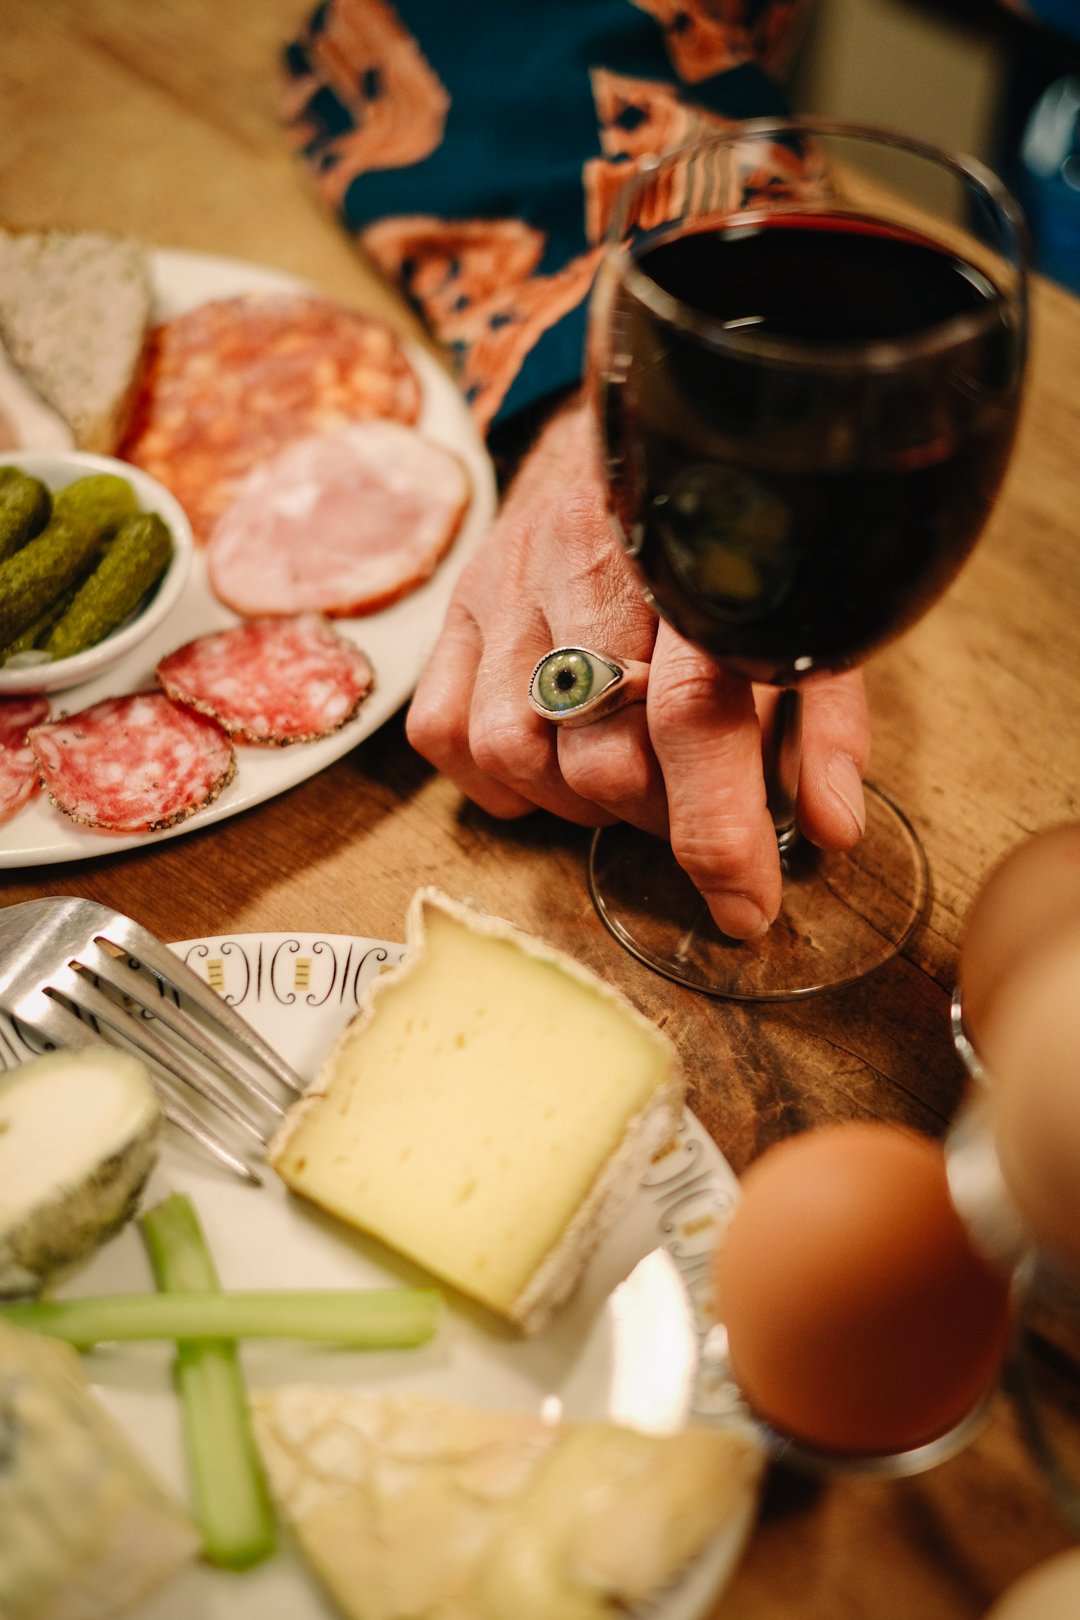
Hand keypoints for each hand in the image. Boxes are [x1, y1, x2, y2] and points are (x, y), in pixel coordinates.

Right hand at [407, 397, 870, 939]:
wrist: (638, 415)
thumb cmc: (733, 531)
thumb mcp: (804, 611)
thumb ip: (823, 718)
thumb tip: (830, 832)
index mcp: (695, 561)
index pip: (695, 716)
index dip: (720, 833)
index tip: (747, 909)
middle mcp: (589, 565)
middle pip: (602, 753)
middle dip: (660, 820)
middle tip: (694, 809)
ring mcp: (509, 580)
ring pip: (514, 750)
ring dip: (577, 804)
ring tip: (625, 784)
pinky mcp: (458, 600)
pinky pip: (443, 731)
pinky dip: (496, 778)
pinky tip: (548, 765)